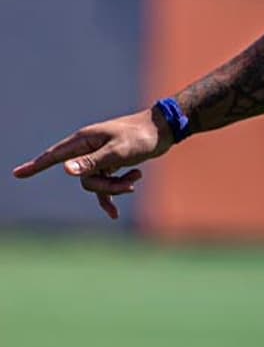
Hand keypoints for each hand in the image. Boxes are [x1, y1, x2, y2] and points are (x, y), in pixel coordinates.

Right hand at [11, 108, 172, 219]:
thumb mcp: (119, 151)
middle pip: (83, 178)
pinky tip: (114, 215)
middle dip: (105, 187)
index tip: (17, 174)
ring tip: (136, 178)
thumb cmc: (141, 136)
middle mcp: (88, 148)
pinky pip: (104, 186)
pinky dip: (112, 194)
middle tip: (130, 184)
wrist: (163, 131)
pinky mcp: (110, 164)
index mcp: (85, 140)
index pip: (55, 156)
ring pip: (95, 184)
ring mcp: (99, 157)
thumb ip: (93, 162)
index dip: (36, 165)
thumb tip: (66, 170)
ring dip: (116, 187)